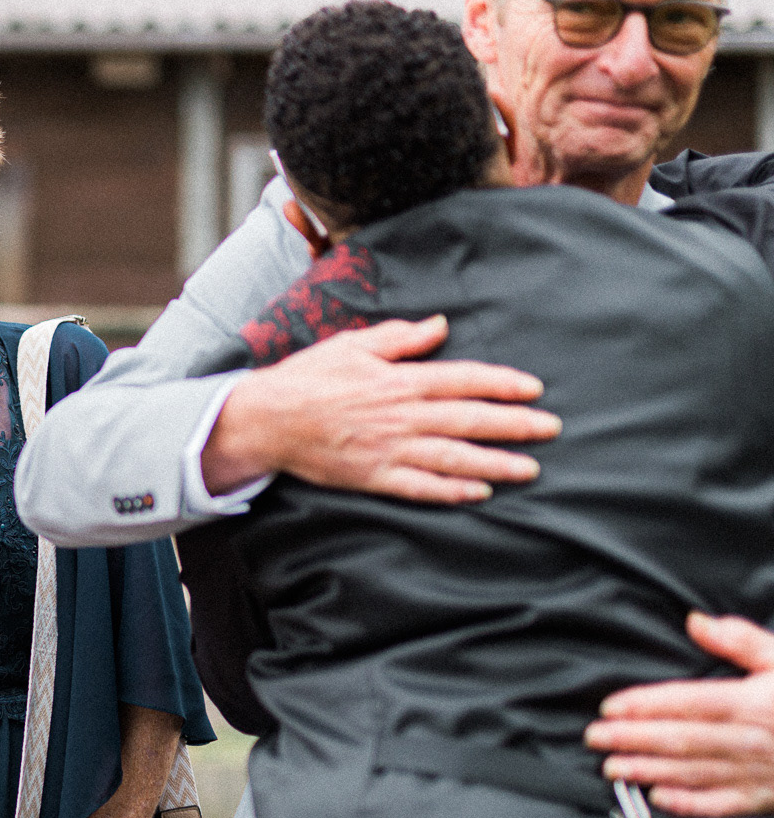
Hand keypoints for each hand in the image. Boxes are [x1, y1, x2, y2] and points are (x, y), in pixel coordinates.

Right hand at [204, 315, 560, 500]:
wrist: (267, 419)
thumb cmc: (307, 378)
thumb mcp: (352, 344)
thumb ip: (400, 338)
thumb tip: (440, 325)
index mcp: (399, 380)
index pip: (463, 380)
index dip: (502, 384)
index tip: (533, 388)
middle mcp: (401, 416)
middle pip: (469, 419)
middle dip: (515, 425)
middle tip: (551, 428)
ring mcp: (389, 449)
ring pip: (453, 457)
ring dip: (495, 463)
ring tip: (529, 468)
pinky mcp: (373, 476)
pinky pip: (420, 486)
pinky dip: (451, 490)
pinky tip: (479, 491)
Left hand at [587, 612, 773, 817]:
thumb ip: (741, 641)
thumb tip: (695, 621)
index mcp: (754, 703)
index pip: (688, 703)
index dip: (645, 705)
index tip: (610, 707)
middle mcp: (753, 740)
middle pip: (682, 740)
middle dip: (633, 740)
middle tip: (594, 739)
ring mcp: (760, 773)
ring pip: (695, 772)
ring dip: (649, 771)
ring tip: (612, 768)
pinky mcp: (769, 798)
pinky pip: (724, 805)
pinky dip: (690, 804)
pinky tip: (659, 799)